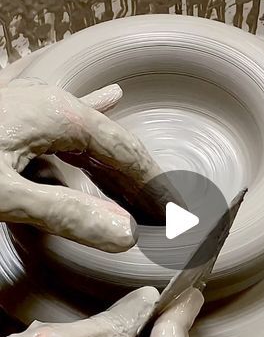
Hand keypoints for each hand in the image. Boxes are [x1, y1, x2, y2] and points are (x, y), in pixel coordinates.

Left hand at [0, 80, 177, 249]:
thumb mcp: (5, 193)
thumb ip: (63, 212)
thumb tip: (126, 234)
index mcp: (58, 114)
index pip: (125, 150)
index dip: (153, 184)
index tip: (174, 211)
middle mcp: (49, 102)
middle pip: (109, 143)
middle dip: (136, 177)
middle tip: (161, 210)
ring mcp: (30, 104)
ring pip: (85, 137)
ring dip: (110, 165)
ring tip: (137, 186)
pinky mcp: (12, 114)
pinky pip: (61, 128)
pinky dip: (83, 137)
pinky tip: (105, 102)